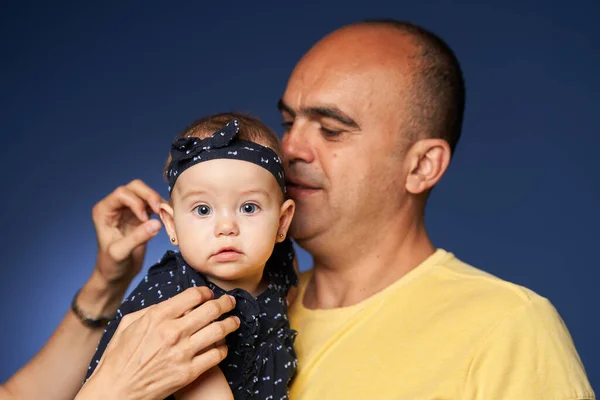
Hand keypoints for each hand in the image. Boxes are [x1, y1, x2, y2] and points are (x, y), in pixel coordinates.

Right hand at [76, 287, 240, 399]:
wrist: (115, 391)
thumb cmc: (118, 358)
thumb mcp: (128, 324)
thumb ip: (152, 310)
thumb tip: (172, 303)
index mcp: (158, 316)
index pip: (193, 295)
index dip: (206, 292)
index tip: (210, 294)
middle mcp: (173, 332)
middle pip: (211, 310)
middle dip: (225, 303)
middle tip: (230, 302)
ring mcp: (183, 352)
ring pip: (219, 331)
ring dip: (231, 324)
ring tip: (235, 321)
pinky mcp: (189, 372)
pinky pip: (216, 355)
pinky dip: (223, 348)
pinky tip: (223, 346)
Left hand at [92, 179, 165, 284]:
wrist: (116, 275)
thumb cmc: (111, 265)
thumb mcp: (120, 253)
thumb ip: (137, 238)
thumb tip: (157, 224)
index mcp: (104, 211)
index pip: (122, 193)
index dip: (136, 202)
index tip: (144, 219)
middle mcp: (116, 206)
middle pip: (135, 187)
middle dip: (150, 196)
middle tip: (160, 211)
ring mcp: (129, 210)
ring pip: (146, 193)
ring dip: (158, 202)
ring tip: (166, 217)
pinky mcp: (141, 216)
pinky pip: (154, 205)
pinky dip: (162, 210)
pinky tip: (167, 220)